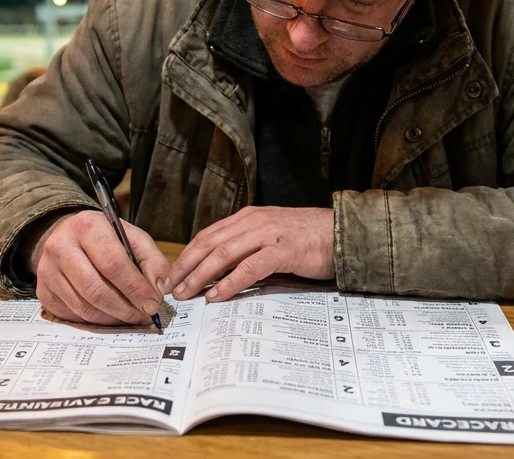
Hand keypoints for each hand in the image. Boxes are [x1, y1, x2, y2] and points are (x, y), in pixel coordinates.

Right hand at [31, 210, 170, 325]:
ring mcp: (47, 271)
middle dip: (125, 308)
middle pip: (96, 289)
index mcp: (87, 226)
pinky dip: (96, 321)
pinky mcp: (43, 293)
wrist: (66, 237)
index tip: (152, 304)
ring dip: (113, 318)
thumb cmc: (104, 239)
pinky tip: (110, 315)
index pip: (113, 263)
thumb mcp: (131, 238)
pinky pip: (73, 316)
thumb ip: (151, 260)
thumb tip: (157, 291)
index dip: (135, 288)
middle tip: (143, 316)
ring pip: (84, 307)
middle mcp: (60, 247)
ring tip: (130, 316)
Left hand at [167, 207, 334, 302]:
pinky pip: (250, 267)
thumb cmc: (307, 239)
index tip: (172, 275)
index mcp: (247, 217)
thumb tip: (218, 271)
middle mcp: (253, 221)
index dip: (187, 255)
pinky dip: (230, 282)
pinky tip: (217, 295)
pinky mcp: (282, 251)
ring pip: (224, 254)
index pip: (208, 236)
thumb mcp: (270, 237)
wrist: (341, 233)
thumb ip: (246, 247)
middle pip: (209, 244)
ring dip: (201, 276)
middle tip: (171, 288)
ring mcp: (267, 234)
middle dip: (186, 267)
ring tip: (187, 293)